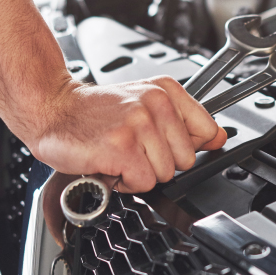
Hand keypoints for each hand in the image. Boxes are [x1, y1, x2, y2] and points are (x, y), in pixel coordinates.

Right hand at [30, 76, 226, 193]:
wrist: (55, 108)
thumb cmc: (98, 111)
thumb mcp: (147, 104)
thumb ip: (187, 121)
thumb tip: (220, 137)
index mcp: (167, 91)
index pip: (207, 130)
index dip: (188, 146)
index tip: (168, 144)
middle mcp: (156, 103)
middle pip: (187, 159)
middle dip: (161, 162)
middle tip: (135, 148)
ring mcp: (140, 123)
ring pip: (165, 173)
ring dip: (141, 173)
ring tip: (121, 154)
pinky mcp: (122, 146)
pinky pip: (144, 183)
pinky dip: (125, 183)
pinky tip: (111, 165)